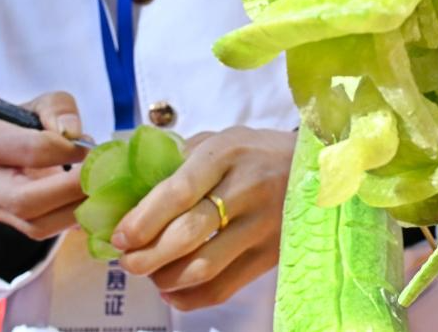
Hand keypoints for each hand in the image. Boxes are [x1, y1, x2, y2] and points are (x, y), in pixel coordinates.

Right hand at [0, 91, 87, 240]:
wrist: (14, 149)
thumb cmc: (30, 124)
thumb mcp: (44, 105)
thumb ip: (58, 109)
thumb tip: (71, 132)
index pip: (32, 151)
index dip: (67, 149)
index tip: (89, 145)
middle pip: (27, 199)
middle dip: (71, 188)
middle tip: (102, 175)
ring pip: (37, 225)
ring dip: (76, 209)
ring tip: (101, 188)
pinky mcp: (16, 226)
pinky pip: (46, 232)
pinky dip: (74, 220)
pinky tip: (93, 202)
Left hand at [111, 126, 295, 310]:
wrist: (316, 168)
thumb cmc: (255, 152)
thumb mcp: (220, 140)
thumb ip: (179, 161)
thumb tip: (130, 193)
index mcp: (226, 154)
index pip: (179, 191)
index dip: (144, 219)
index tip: (120, 236)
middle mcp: (247, 190)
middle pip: (189, 234)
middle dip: (148, 255)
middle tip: (128, 260)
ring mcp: (262, 226)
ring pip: (204, 267)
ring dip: (165, 277)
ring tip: (150, 273)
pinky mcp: (271, 255)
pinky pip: (224, 287)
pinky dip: (189, 297)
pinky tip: (172, 289)